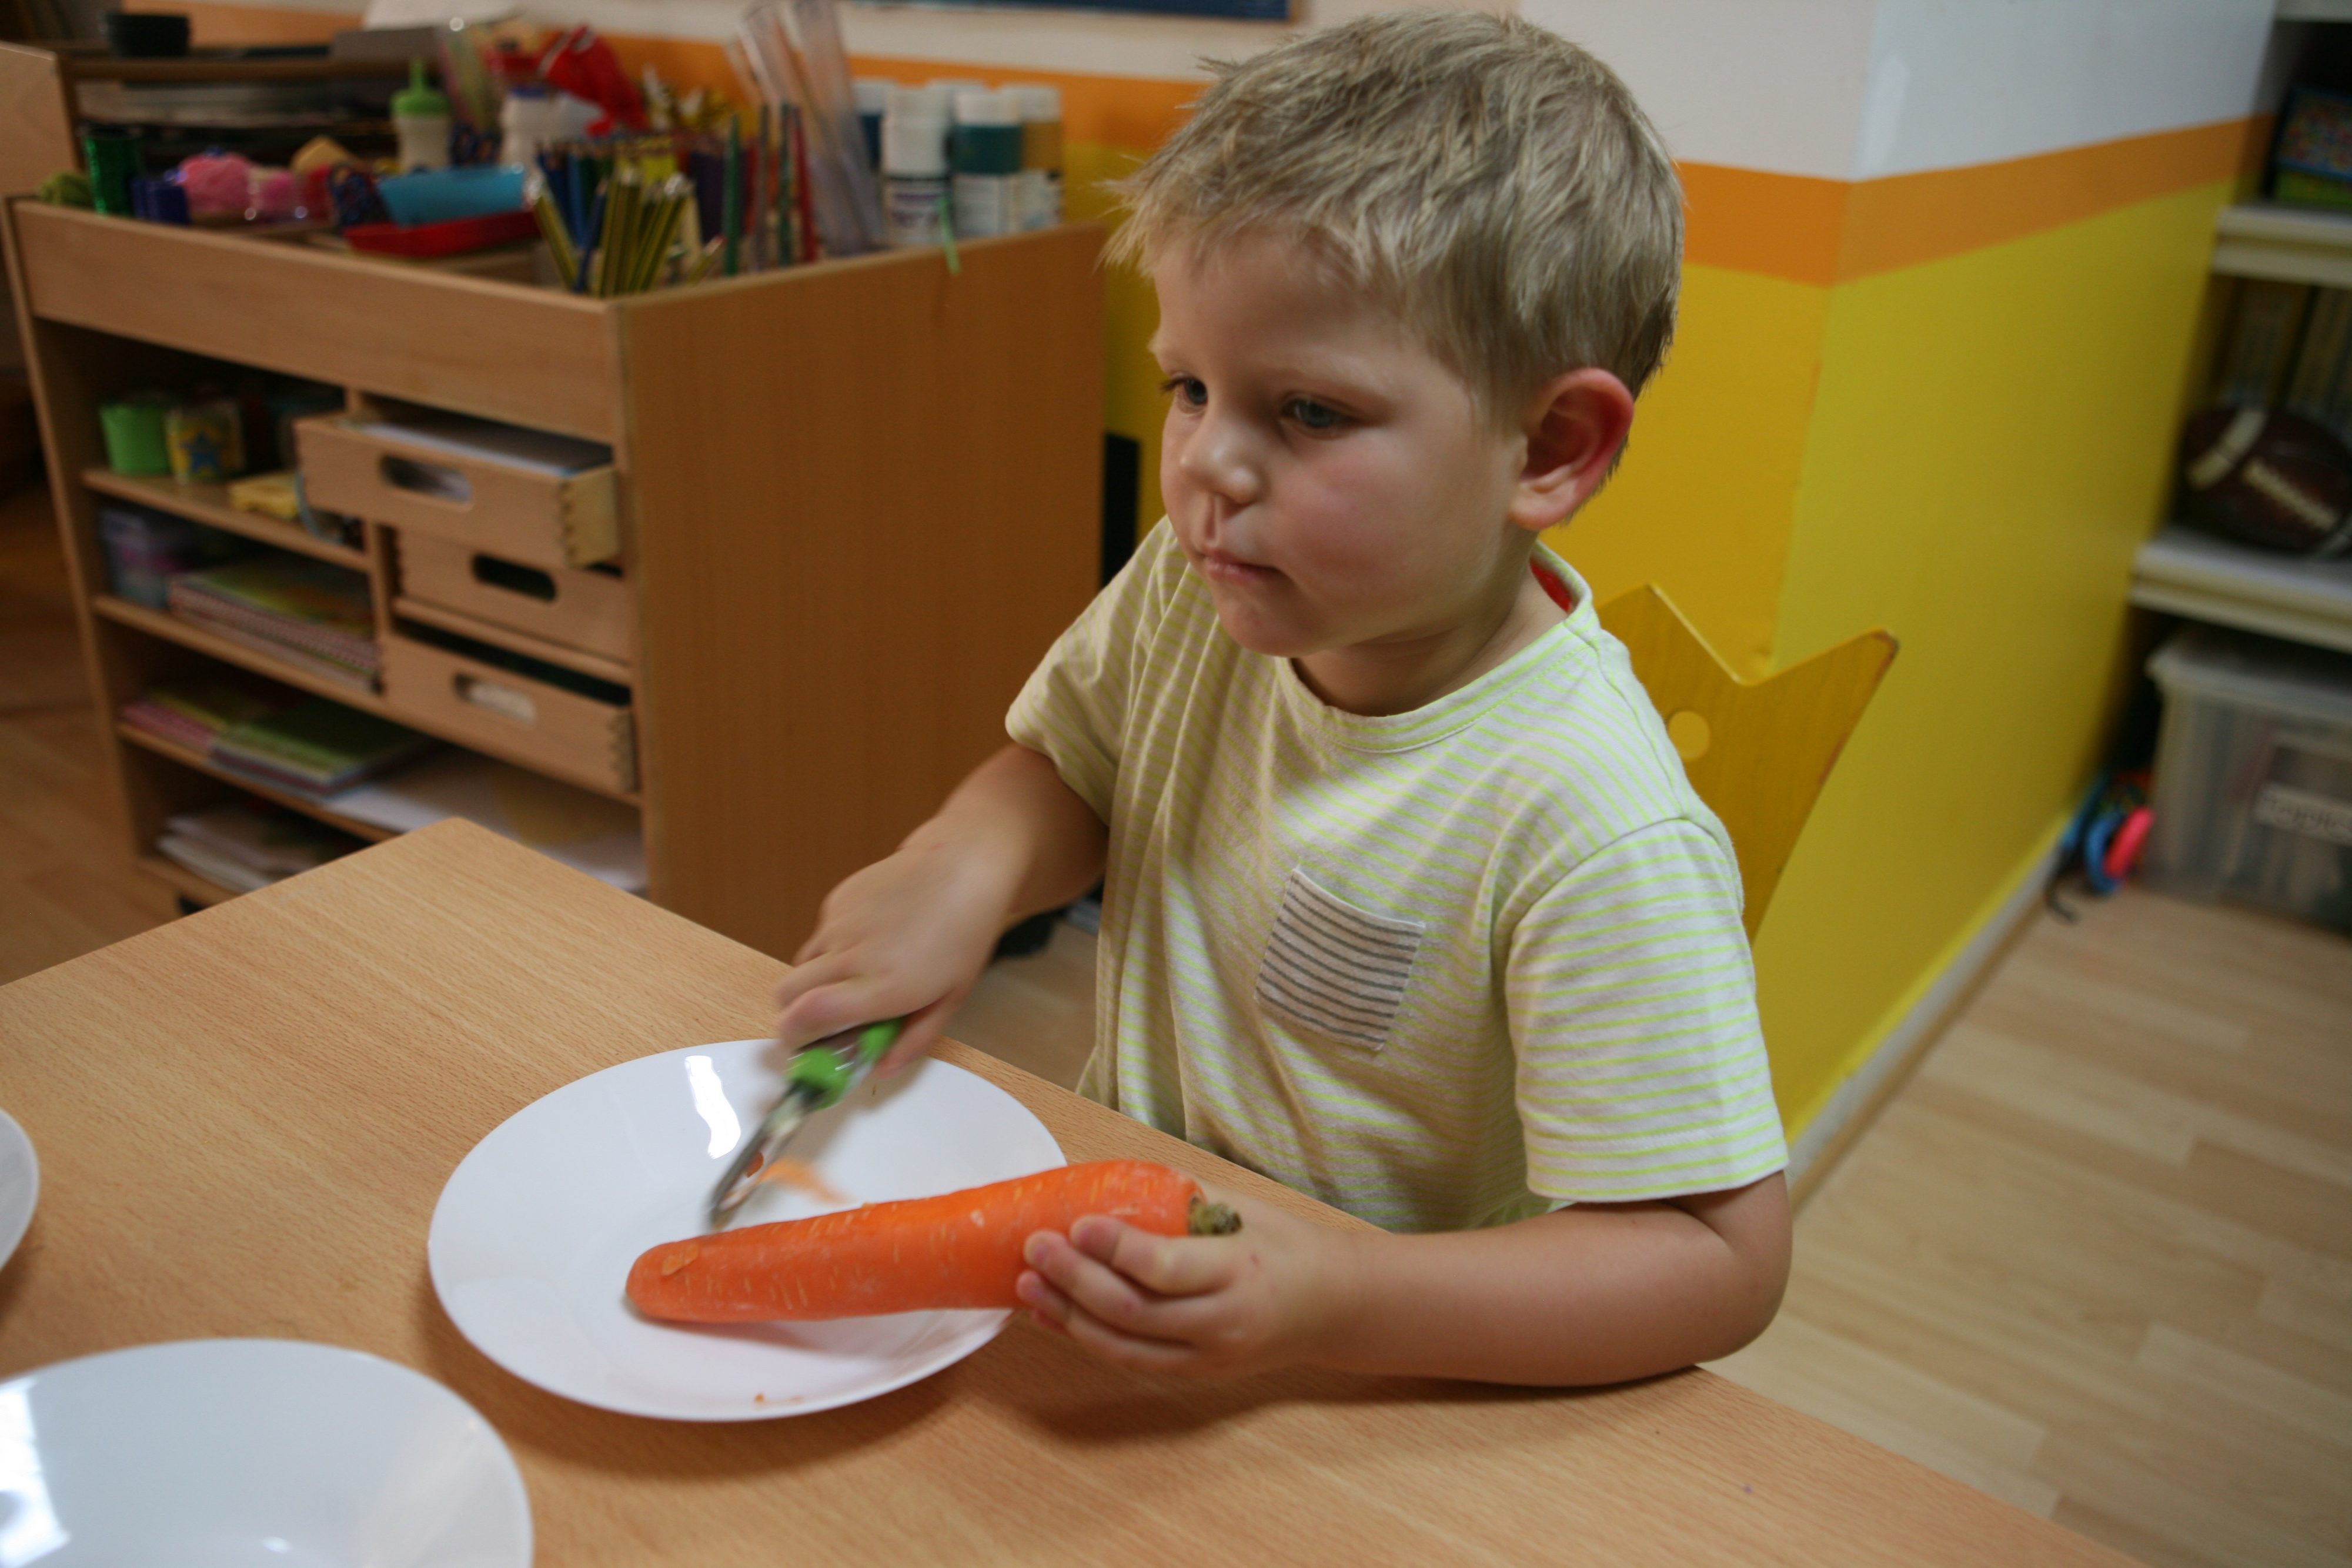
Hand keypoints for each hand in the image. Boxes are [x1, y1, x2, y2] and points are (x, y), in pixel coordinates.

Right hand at [772, 829, 1016, 1075]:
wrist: (963, 866)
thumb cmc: (964, 937)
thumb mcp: (951, 999)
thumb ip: (913, 1040)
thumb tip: (880, 1070)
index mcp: (884, 986)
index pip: (809, 1016)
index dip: (794, 1037)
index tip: (802, 1047)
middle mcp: (853, 955)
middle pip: (787, 994)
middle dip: (792, 1014)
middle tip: (819, 1021)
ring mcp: (841, 924)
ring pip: (800, 965)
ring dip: (813, 982)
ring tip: (853, 979)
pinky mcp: (837, 900)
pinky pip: (820, 937)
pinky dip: (832, 949)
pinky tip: (870, 939)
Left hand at [1015, 1190, 1362, 1376]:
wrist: (1334, 1308)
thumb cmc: (1287, 1245)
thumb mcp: (1247, 1209)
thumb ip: (1185, 1203)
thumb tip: (1115, 1184)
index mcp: (1239, 1270)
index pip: (1166, 1268)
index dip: (1116, 1248)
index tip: (1078, 1222)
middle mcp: (1222, 1321)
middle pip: (1135, 1311)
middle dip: (1076, 1280)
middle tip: (1036, 1245)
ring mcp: (1207, 1355)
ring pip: (1124, 1345)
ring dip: (1068, 1316)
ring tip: (1027, 1284)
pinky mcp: (1195, 1373)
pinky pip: (1131, 1360)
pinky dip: (1086, 1338)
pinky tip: (1051, 1315)